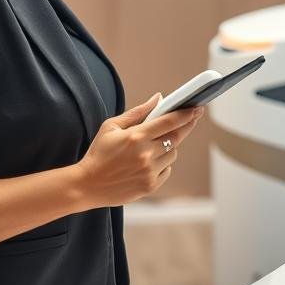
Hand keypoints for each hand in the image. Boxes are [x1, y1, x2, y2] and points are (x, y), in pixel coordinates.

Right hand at [74, 93, 205, 207]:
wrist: (86, 185)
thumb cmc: (98, 153)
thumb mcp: (111, 127)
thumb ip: (137, 112)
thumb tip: (158, 98)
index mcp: (136, 136)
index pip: (169, 122)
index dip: (186, 114)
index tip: (197, 108)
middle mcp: (146, 154)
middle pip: (176, 137)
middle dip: (187, 126)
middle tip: (193, 118)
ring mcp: (149, 172)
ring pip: (172, 154)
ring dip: (169, 147)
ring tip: (154, 146)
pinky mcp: (150, 186)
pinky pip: (167, 170)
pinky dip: (162, 164)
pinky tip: (148, 162)